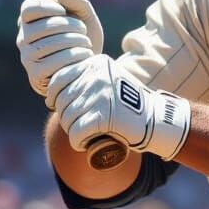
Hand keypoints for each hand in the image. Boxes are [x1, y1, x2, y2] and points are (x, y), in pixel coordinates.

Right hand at [17, 0, 103, 99]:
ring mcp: (28, 58)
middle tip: (82, 30)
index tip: (64, 10)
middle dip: (69, 25)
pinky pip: (55, 62)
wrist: (90, 68)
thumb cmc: (84, 39)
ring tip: (86, 43)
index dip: (47, 7)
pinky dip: (75, 56)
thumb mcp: (85, 16)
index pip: (28, 8)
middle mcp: (24, 39)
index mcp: (30, 21)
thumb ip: (76, 1)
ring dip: (76, 41)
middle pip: (42, 26)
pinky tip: (85, 56)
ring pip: (50, 44)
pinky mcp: (36, 75)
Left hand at [48, 53, 190, 160]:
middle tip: (78, 124)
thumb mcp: (108, 80)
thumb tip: (53, 92)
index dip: (54, 96)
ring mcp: (99, 95)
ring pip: (67, 118)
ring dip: (72, 130)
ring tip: (84, 133)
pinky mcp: (103, 116)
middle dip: (66, 116)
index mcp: (95, 64)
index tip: (56, 105)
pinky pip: (76, 133)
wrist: (155, 119)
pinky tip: (84, 143)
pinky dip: (78, 142)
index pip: (58, 79)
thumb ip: (86, 78)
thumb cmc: (128, 104)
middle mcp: (96, 76)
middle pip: (62, 101)